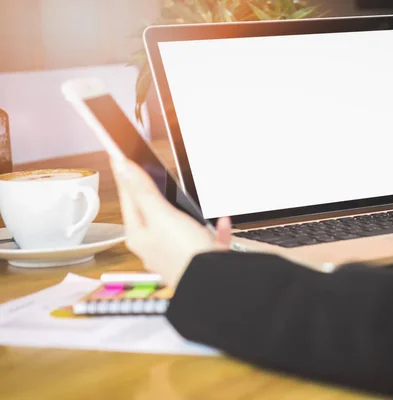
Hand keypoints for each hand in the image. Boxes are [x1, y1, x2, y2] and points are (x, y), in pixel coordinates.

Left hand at [111, 159, 231, 287]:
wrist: (215, 284)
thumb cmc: (184, 254)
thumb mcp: (162, 215)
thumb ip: (143, 191)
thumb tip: (123, 168)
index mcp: (140, 236)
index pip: (128, 198)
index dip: (126, 175)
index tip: (120, 154)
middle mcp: (154, 246)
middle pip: (151, 212)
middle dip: (155, 193)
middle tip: (153, 172)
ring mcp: (176, 254)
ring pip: (179, 226)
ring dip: (184, 212)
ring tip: (187, 199)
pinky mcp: (198, 260)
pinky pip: (205, 240)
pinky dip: (212, 230)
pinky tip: (222, 223)